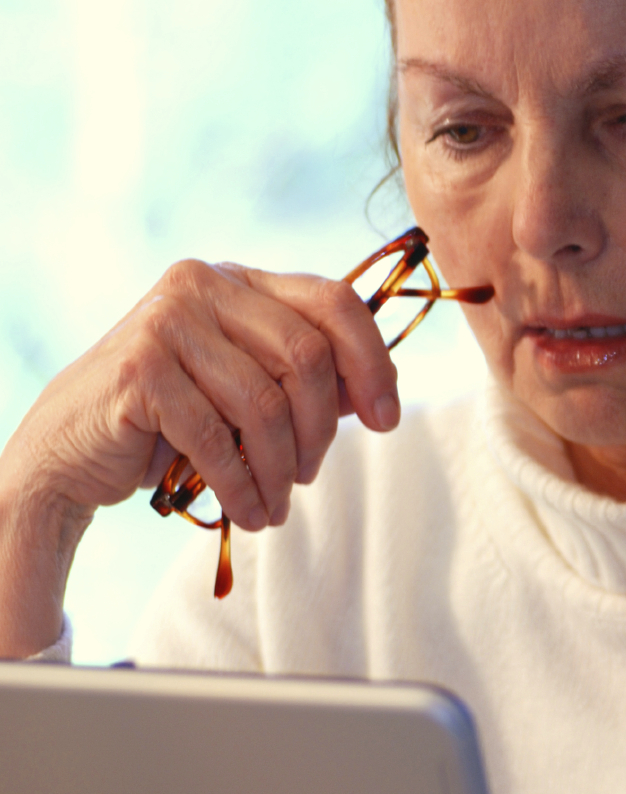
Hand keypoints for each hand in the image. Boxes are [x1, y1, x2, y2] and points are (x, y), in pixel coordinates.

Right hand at [0, 259, 398, 656]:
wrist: (71, 450)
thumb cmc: (170, 421)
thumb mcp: (245, 391)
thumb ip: (304, 380)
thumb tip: (374, 393)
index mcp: (239, 280)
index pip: (333, 301)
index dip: (372, 362)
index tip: (386, 420)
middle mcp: (203, 284)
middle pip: (306, 356)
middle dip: (320, 431)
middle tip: (308, 476)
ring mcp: (166, 320)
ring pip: (264, 404)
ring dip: (281, 470)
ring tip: (275, 506)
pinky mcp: (139, 368)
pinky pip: (217, 437)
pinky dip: (242, 485)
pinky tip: (248, 512)